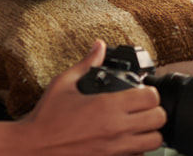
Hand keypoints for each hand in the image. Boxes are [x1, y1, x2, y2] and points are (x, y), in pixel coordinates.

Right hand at [15, 40, 165, 155]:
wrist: (33, 149)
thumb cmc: (45, 119)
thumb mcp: (63, 84)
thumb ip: (86, 64)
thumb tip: (98, 47)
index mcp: (107, 106)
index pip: (151, 97)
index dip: (149, 92)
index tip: (142, 92)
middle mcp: (116, 128)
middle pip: (159, 119)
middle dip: (154, 111)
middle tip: (142, 108)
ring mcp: (115, 149)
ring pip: (154, 142)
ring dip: (149, 132)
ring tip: (137, 126)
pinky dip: (136, 150)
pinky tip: (124, 142)